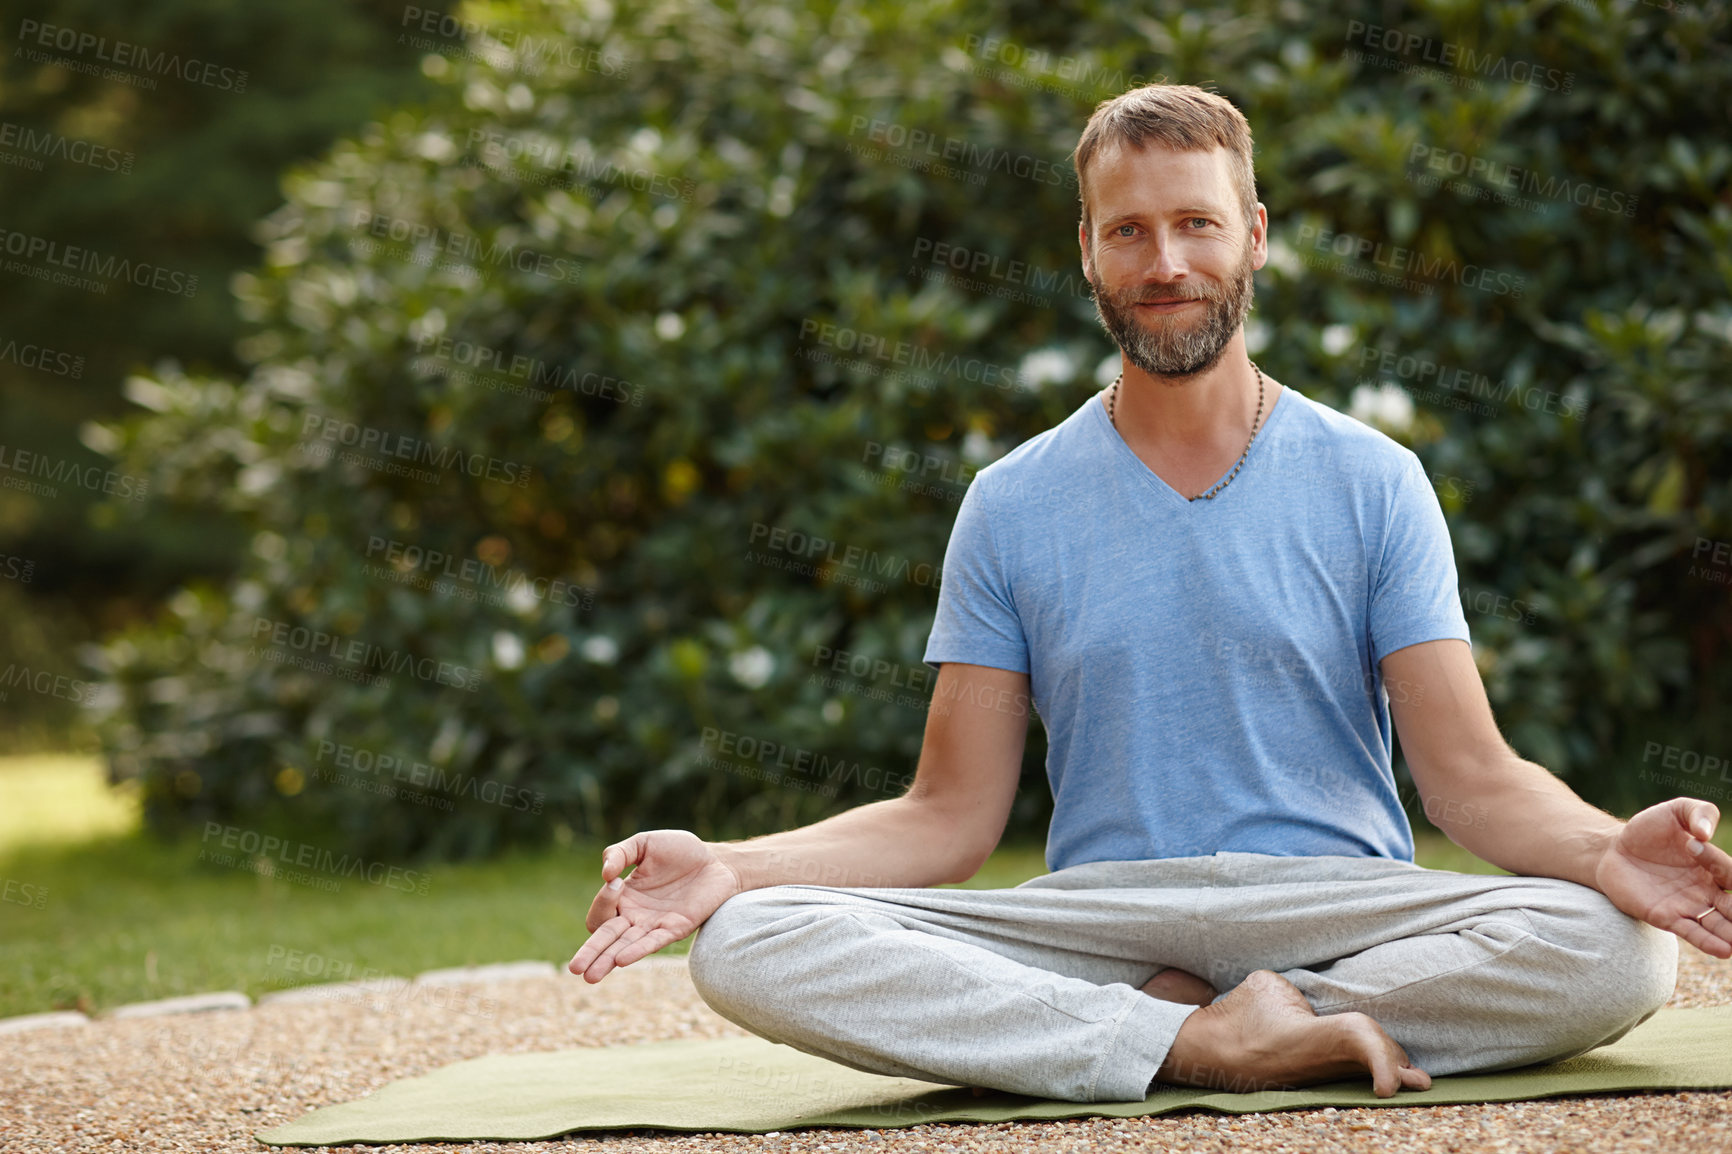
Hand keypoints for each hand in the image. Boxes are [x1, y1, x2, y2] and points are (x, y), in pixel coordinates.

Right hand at [567, 829, 743, 982]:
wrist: (718, 860)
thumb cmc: (681, 851)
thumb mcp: (645, 843)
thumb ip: (620, 852)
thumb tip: (605, 874)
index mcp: (624, 897)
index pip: (601, 912)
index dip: (603, 900)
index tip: (616, 882)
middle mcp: (636, 915)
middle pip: (605, 938)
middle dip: (590, 953)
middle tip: (574, 968)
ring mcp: (655, 924)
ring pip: (624, 947)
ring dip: (607, 961)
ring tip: (590, 976)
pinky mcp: (676, 928)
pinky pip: (653, 943)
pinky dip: (637, 951)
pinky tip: (621, 959)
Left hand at [1594, 798, 1731, 958]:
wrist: (1613, 849)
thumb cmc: (1648, 830)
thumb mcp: (1675, 811)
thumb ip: (1698, 812)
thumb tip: (1704, 833)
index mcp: (1715, 867)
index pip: (1729, 872)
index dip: (1716, 862)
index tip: (1692, 844)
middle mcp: (1707, 890)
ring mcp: (1688, 906)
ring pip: (1719, 925)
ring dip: (1731, 933)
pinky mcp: (1666, 917)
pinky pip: (1692, 933)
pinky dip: (1708, 942)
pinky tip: (1724, 950)